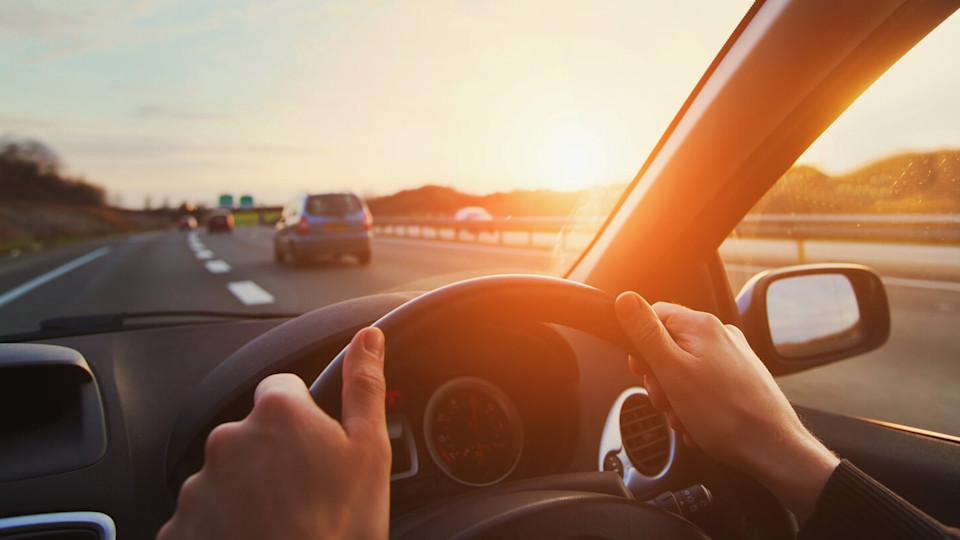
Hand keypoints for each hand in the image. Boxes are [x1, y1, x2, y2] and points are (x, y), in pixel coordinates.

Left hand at [157, 327, 390, 538]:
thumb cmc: (339, 529)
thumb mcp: (370, 452)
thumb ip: (364, 386)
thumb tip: (367, 339)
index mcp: (276, 414)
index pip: (284, 388)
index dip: (306, 415)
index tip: (318, 447)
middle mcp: (228, 439)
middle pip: (254, 433)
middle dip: (275, 456)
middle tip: (306, 494)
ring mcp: (199, 486)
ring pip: (229, 475)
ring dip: (249, 492)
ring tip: (281, 525)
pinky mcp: (180, 527)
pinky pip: (204, 515)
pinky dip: (224, 526)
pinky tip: (255, 539)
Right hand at [614, 292, 838, 521]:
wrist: (772, 448)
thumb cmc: (725, 414)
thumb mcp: (672, 371)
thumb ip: (646, 333)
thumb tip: (626, 299)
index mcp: (701, 326)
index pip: (654, 315)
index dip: (641, 345)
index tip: (643, 371)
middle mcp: (721, 335)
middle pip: (669, 345)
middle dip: (660, 377)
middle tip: (667, 401)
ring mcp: (734, 357)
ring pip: (686, 369)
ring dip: (676, 396)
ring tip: (686, 417)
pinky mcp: (742, 378)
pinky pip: (705, 384)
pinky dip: (695, 403)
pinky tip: (699, 422)